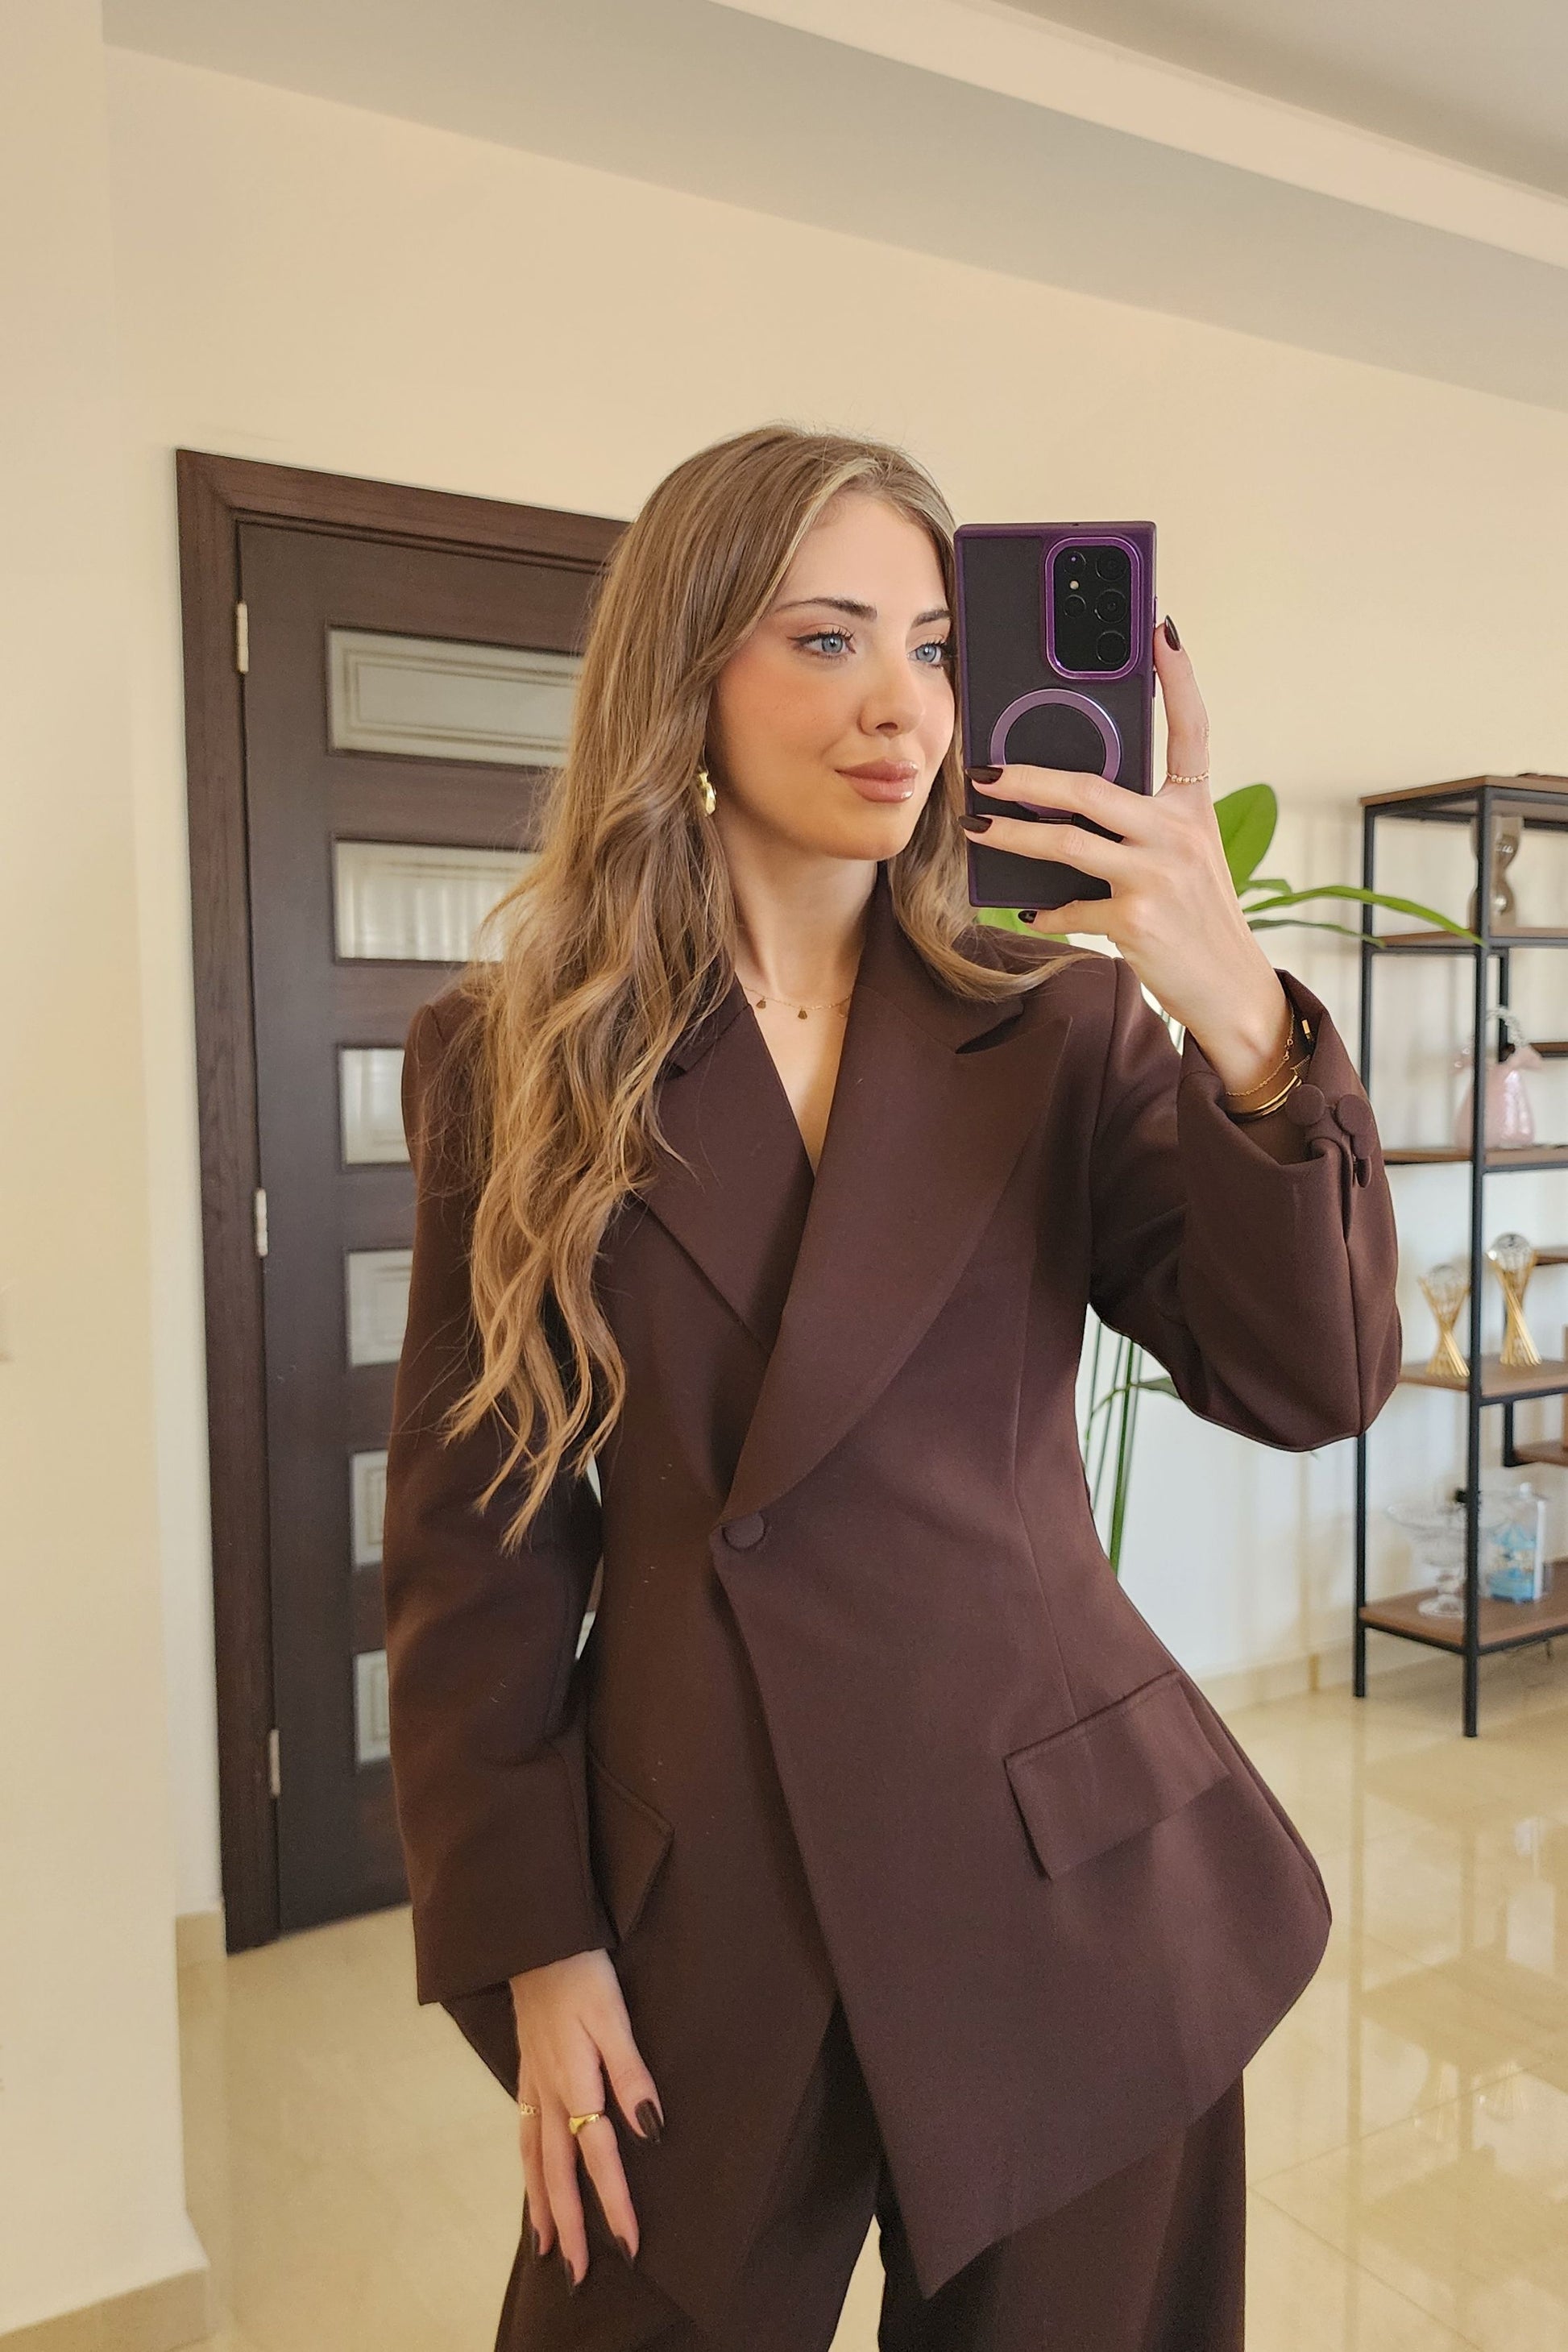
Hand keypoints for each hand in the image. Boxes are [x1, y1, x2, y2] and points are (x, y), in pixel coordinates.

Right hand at [510, 1948, 664, 2287]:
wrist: (535, 1939)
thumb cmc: (582, 1973)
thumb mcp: (614, 2018)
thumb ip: (632, 2074)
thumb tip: (650, 2131)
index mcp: (576, 2083)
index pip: (599, 2158)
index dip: (615, 2204)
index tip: (631, 2247)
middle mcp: (550, 2095)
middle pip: (558, 2173)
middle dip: (570, 2226)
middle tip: (577, 2274)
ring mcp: (533, 2086)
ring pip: (534, 2160)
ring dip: (542, 2206)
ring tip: (545, 2246)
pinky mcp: (527, 2072)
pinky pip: (523, 2135)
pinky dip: (526, 2169)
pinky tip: (532, 2179)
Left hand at [963, 621, 1290, 1087]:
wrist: (1232, 990)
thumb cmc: (1198, 920)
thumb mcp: (1184, 860)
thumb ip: (1140, 827)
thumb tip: (1070, 806)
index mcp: (1194, 809)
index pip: (1192, 730)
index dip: (1179, 677)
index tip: (1160, 630)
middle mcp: (1179, 835)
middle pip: (1091, 787)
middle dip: (1028, 775)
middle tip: (984, 769)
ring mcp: (1157, 877)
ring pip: (1066, 843)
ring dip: (1013, 835)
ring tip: (978, 827)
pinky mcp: (1136, 920)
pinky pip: (1069, 907)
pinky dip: (1045, 912)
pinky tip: (1031, 912)